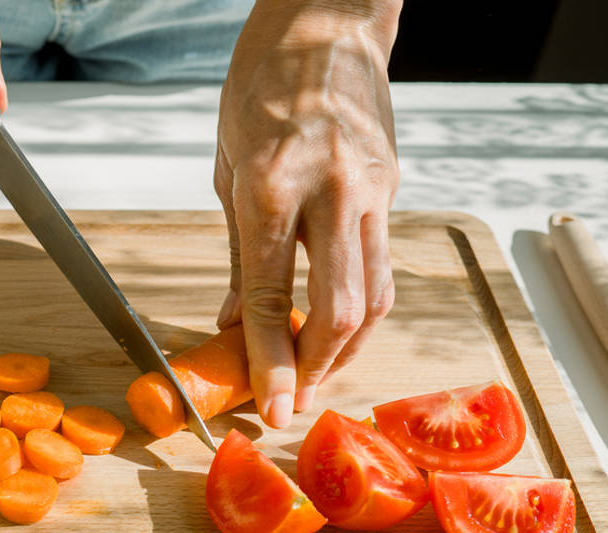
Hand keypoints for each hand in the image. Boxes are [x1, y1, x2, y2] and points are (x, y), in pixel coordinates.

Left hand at [214, 0, 401, 427]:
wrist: (328, 21)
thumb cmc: (265, 84)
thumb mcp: (227, 169)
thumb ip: (235, 257)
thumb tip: (229, 323)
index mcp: (272, 185)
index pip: (268, 296)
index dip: (269, 362)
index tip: (271, 406)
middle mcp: (330, 192)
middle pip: (338, 310)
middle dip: (317, 368)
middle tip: (298, 398)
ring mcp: (370, 191)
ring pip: (374, 298)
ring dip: (347, 349)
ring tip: (318, 372)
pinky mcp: (392, 191)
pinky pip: (383, 268)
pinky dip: (363, 311)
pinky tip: (339, 328)